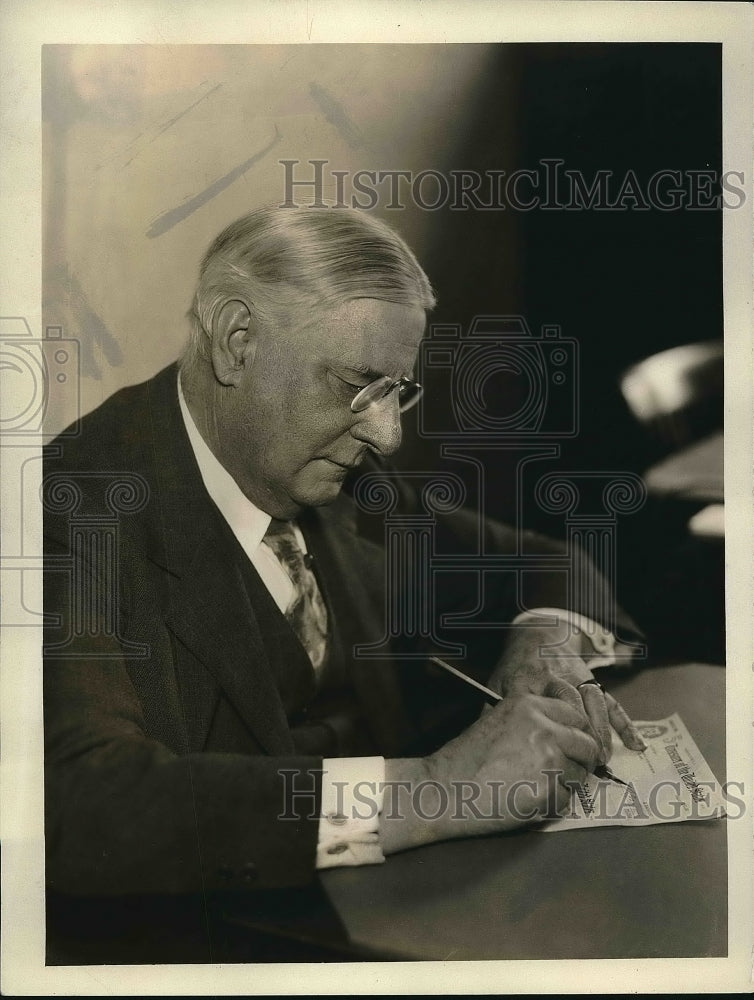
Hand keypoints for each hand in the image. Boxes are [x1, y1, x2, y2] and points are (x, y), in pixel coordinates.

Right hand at [380, 693, 600, 853]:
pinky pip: (566, 800)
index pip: (576, 717)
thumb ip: (532, 721)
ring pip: (580, 775)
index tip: (574, 747)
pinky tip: (527, 801)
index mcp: (530, 706)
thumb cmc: (465, 759)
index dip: (578, 734)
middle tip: (568, 772)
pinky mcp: (547, 792)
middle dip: (581, 760)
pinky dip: (553, 804)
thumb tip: (566, 733)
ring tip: (535, 787)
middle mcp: (544, 729)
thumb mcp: (498, 720)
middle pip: (587, 745)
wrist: (443, 790)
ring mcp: (549, 761)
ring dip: (566, 784)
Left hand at [488, 625, 645, 761]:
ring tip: (603, 758)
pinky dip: (625, 724)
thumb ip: (493, 710)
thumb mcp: (498, 683)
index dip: (546, 727)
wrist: (538, 636)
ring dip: (601, 730)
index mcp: (529, 678)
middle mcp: (556, 677)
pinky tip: (636, 744)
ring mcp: (578, 678)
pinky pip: (612, 703)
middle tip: (585, 761)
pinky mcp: (593, 682)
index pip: (537, 702)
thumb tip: (485, 742)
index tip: (549, 752)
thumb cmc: (516, 667)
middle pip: (570, 701)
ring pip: (594, 701)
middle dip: (580, 730)